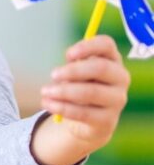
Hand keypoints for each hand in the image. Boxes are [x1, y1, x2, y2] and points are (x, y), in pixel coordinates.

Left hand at [40, 35, 129, 149]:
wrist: (88, 119)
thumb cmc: (80, 85)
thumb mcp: (75, 73)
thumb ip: (71, 67)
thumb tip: (62, 72)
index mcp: (111, 59)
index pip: (106, 45)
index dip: (87, 46)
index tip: (67, 55)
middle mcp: (120, 78)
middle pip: (101, 68)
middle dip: (73, 71)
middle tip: (53, 74)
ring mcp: (117, 100)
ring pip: (91, 92)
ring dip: (63, 91)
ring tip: (45, 91)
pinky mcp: (108, 120)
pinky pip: (83, 113)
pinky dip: (62, 107)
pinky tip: (48, 104)